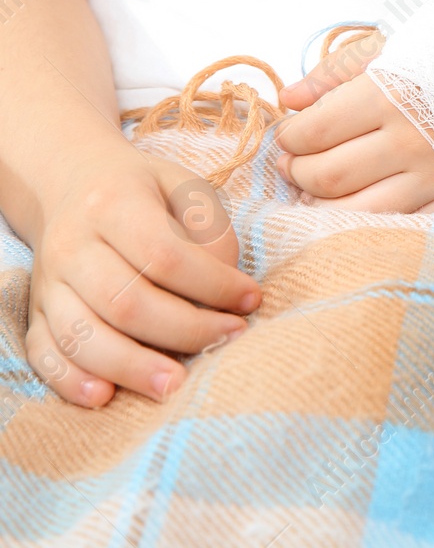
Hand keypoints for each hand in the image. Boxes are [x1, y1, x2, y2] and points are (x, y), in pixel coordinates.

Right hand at [28, 149, 259, 406]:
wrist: (73, 184)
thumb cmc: (144, 192)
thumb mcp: (184, 187)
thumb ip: (209, 228)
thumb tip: (226, 279)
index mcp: (113, 205)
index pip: (164, 256)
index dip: (212, 284)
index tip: (250, 300)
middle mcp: (73, 246)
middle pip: (125, 302)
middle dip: (184, 331)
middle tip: (229, 341)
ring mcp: (49, 283)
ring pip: (82, 335)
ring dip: (131, 367)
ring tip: (175, 385)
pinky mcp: (36, 311)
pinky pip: (44, 352)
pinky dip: (69, 380)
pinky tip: (105, 397)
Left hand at [276, 34, 433, 212]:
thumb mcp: (391, 46)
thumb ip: (334, 71)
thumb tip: (286, 100)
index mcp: (391, 96)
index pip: (314, 132)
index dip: (289, 137)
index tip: (290, 134)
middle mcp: (412, 141)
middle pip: (327, 175)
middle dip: (297, 172)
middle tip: (294, 163)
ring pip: (356, 211)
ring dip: (323, 205)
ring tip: (315, 189)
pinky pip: (399, 225)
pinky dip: (366, 222)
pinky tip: (354, 205)